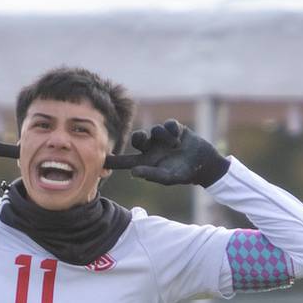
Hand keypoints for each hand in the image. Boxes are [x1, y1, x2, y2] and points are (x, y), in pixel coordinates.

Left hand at [104, 119, 229, 186]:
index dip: (113, 161)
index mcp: (146, 162)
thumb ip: (151, 175)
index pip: (125, 162)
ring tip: (175, 145)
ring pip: (154, 130)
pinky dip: (173, 131)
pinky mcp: (174, 129)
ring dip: (164, 137)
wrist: (204, 164)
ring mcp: (162, 138)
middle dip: (139, 137)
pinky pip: (168, 124)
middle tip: (144, 141)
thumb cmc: (184, 174)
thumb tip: (133, 172)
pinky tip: (180, 139)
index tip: (99, 159)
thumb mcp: (168, 177)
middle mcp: (151, 148)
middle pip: (137, 138)